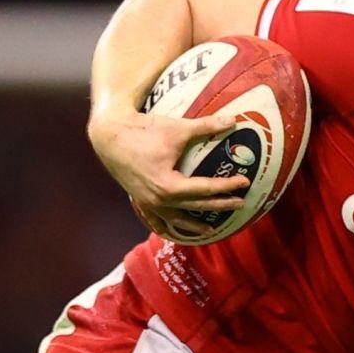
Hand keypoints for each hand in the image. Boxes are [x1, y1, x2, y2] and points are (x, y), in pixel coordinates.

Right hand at [87, 110, 252, 239]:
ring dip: (193, 224)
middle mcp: (159, 200)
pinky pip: (155, 219)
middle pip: (196, 207)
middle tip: (240, 204)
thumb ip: (206, 126)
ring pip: (175, 219)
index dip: (227, 186)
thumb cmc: (143, 130)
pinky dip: (165, 226)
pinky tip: (172, 232)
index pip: (206, 189)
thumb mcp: (177, 129)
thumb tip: (233, 121)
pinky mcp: (139, 199)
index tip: (244, 182)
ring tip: (210, 230)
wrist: (109, 135)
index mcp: (170, 186)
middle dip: (219, 205)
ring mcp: (148, 203)